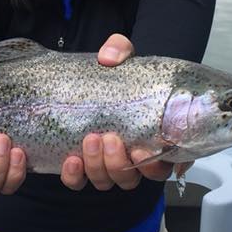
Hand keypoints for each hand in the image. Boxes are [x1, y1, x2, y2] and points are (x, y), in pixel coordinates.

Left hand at [60, 34, 174, 190]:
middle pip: (131, 178)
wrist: (92, 80)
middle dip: (119, 164)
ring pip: (107, 181)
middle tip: (110, 138)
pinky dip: (74, 176)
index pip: (161, 165)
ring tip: (90, 140)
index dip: (152, 166)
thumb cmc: (116, 75)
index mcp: (152, 138)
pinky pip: (78, 181)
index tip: (140, 150)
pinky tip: (70, 160)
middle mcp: (131, 158)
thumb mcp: (122, 57)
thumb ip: (119, 50)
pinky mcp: (82, 165)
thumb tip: (108, 57)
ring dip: (98, 166)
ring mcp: (106, 164)